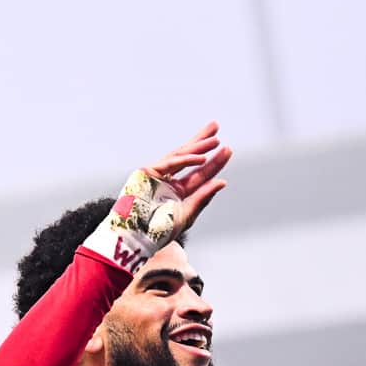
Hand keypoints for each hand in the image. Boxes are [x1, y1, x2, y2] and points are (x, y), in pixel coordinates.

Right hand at [140, 122, 232, 237]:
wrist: (137, 237)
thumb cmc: (160, 232)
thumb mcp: (187, 214)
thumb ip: (203, 197)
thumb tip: (222, 182)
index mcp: (179, 193)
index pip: (200, 174)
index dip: (214, 162)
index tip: (228, 150)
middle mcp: (169, 181)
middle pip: (189, 157)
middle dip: (202, 142)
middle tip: (215, 127)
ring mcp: (157, 175)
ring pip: (180, 156)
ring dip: (197, 146)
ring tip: (214, 139)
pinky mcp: (147, 172)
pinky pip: (170, 162)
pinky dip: (185, 159)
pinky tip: (201, 157)